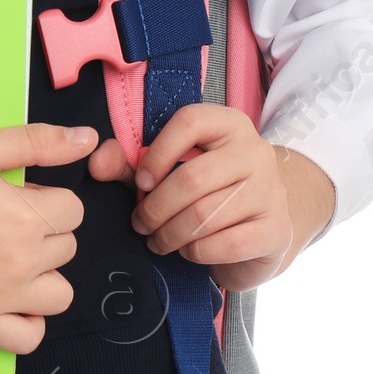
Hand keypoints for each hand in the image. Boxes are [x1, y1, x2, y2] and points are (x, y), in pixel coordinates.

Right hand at [0, 122, 98, 352]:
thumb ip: (35, 142)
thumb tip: (87, 139)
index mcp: (23, 216)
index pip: (73, 210)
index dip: (45, 197)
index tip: (13, 194)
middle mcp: (19, 262)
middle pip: (67, 248)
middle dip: (43, 230)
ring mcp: (0, 299)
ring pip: (59, 294)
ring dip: (43, 275)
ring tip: (8, 257)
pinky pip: (30, 337)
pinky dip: (29, 320)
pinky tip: (8, 296)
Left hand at [86, 104, 333, 290]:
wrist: (261, 227)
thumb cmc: (207, 194)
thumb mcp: (167, 172)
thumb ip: (129, 164)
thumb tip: (96, 162)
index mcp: (228, 124)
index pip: (189, 122)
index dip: (155, 154)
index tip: (140, 183)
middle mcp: (255, 151)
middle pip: (192, 178)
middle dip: (156, 208)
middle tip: (141, 224)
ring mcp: (270, 190)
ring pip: (205, 215)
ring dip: (170, 234)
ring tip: (158, 241)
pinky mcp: (276, 229)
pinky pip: (225, 243)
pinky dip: (197, 252)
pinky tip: (189, 250)